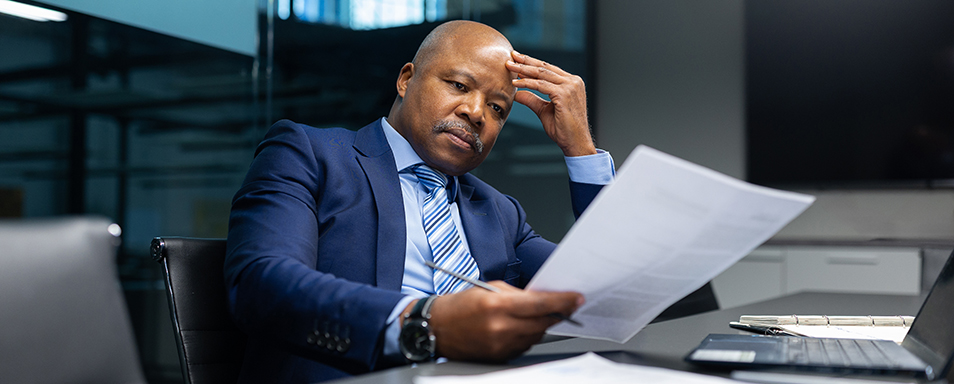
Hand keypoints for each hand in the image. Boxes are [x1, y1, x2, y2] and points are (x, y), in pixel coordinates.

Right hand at [424, 282, 582, 361]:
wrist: (438, 327)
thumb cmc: (462, 304)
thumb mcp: (490, 288)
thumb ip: (519, 294)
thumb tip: (544, 299)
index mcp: (497, 305)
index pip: (540, 304)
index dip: (562, 301)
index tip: (577, 298)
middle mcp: (500, 327)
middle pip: (543, 322)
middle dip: (557, 313)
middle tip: (566, 305)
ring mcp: (500, 344)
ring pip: (536, 335)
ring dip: (541, 324)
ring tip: (534, 314)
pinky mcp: (500, 356)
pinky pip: (524, 345)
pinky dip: (528, 334)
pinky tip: (520, 326)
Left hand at [507, 51, 596, 156]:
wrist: (576, 143)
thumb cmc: (564, 129)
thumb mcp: (544, 111)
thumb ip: (532, 99)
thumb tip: (517, 92)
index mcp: (572, 83)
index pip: (548, 69)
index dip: (532, 63)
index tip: (517, 59)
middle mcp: (573, 82)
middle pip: (544, 67)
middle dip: (526, 61)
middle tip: (511, 56)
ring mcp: (570, 87)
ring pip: (542, 74)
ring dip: (523, 69)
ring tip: (509, 66)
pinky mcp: (564, 94)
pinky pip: (541, 85)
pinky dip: (527, 83)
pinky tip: (515, 83)